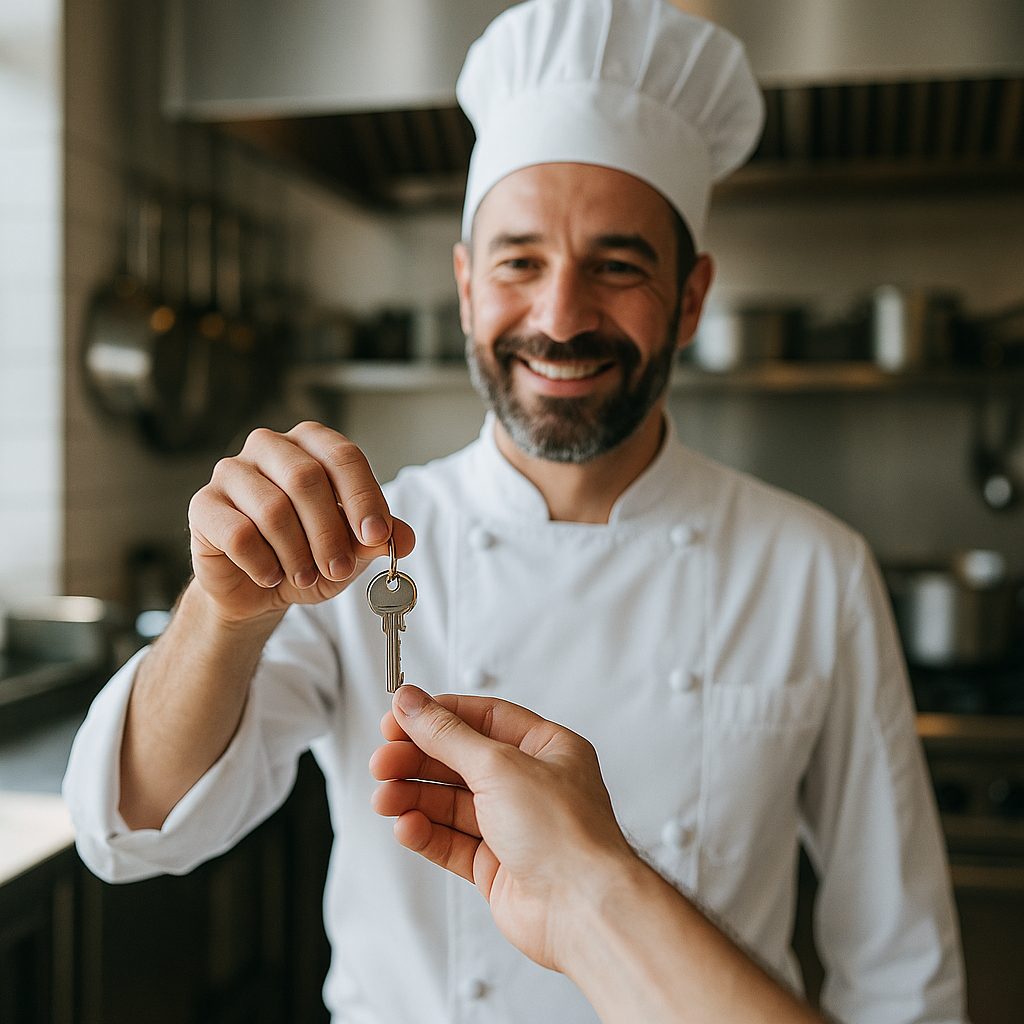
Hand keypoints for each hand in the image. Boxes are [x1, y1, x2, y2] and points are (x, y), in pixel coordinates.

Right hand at [187, 422, 414, 622]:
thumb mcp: (351, 550)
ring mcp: (231, 472)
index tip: (378, 536)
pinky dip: (264, 564)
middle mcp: (269, 447)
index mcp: (311, 445)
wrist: (257, 587)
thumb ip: (374, 539)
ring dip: (297, 553)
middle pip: (306, 478)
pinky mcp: (204, 505)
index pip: (343, 457)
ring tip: (307, 577)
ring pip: (272, 508)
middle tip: (339, 568)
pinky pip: (239, 534)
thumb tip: (402, 538)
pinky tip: (272, 576)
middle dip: (329, 532)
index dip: (363, 498)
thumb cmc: (308, 555)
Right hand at [369, 686, 635, 971]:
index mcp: (547, 750)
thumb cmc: (566, 834)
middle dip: (419, 759)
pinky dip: (425, 832)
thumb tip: (414, 704)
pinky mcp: (497, 866)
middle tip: (384, 760)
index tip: (401, 717)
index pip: (484, 719)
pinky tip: (407, 825)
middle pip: (461, 761)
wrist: (582, 908)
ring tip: (386, 797)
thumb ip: (448, 735)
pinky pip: (451, 841)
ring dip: (414, 797)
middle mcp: (532, 785)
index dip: (440, 716)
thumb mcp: (500, 765)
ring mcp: (514, 827)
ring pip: (451, 803)